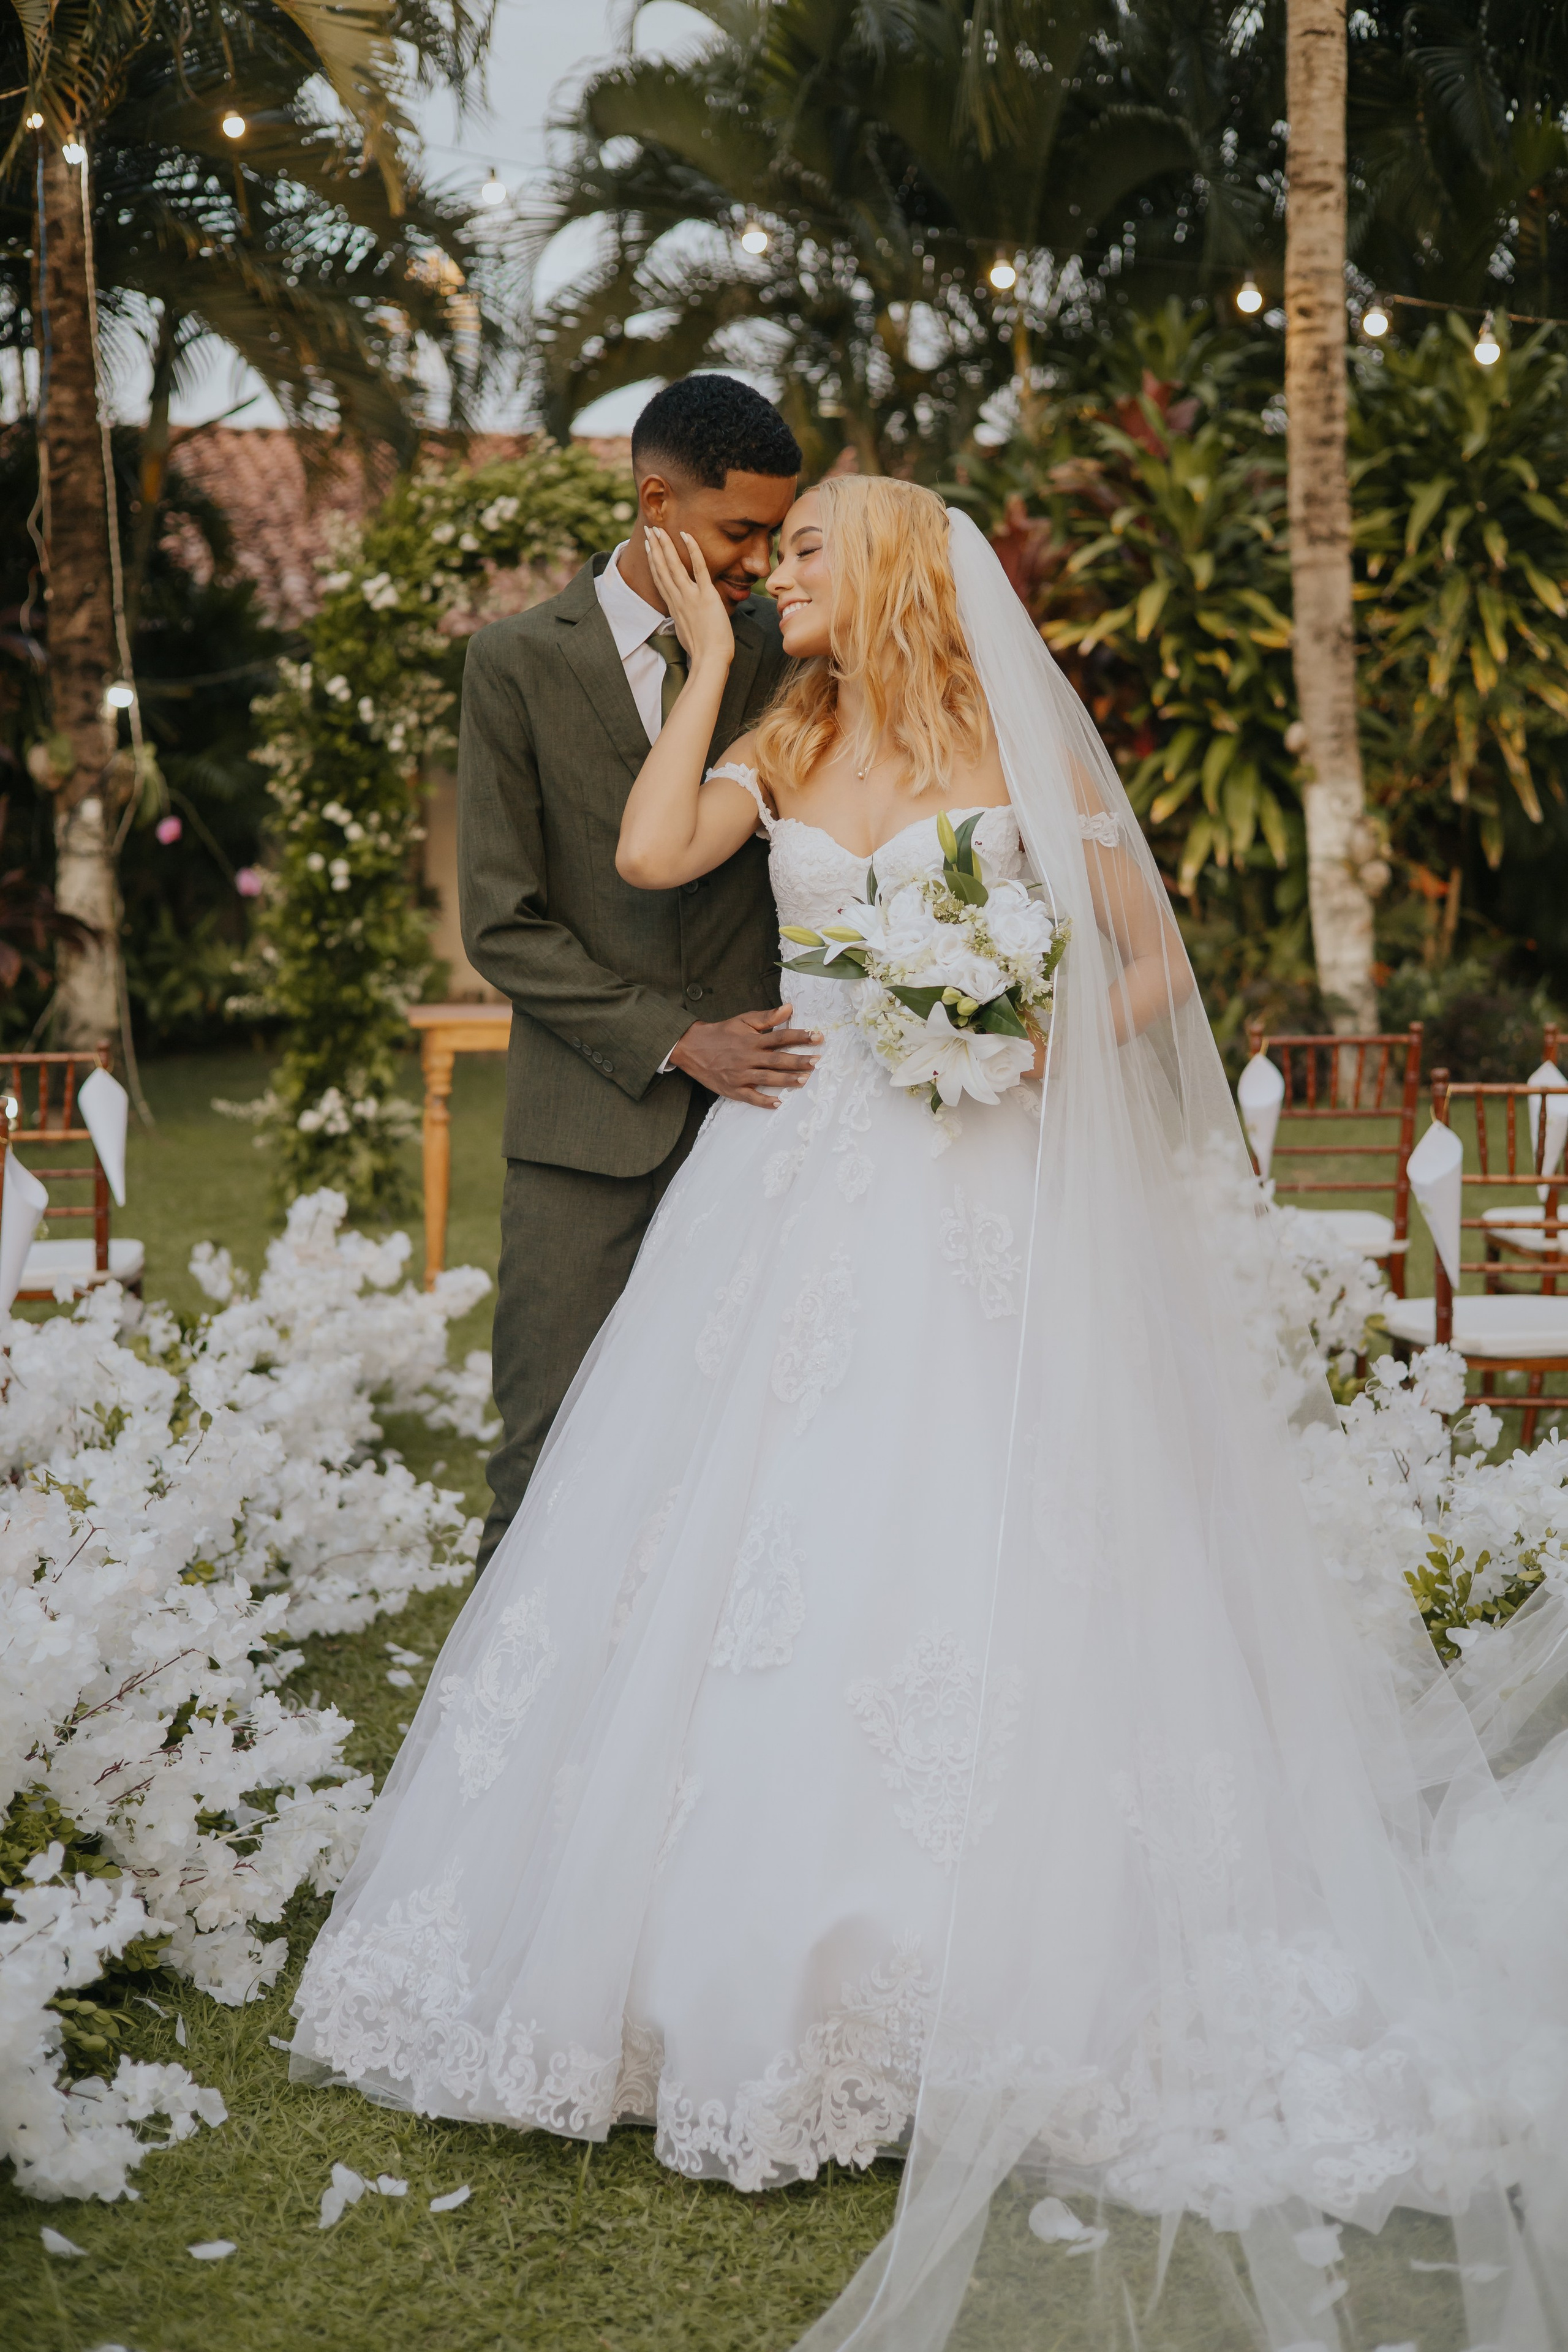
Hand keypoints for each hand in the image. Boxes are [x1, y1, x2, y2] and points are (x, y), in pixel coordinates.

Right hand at [645, 527, 736, 675]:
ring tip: (659, 530)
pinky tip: (686, 536)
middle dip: (655, 548)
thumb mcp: (687, 634)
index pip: (661, 580)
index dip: (654, 562)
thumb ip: (684, 622)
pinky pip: (698, 568)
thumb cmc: (703, 652)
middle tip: (649, 530)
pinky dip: (692, 550)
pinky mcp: (706, 595)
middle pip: (662, 569)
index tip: (650, 548)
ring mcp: (690, 596)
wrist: (711, 660)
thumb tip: (685, 621)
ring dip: (665, 546)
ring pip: (674, 566)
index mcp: (674, 607)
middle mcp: (678, 599)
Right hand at [670, 1005, 822, 1108]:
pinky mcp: (732, 1089)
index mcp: (751, 1040)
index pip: (780, 1037)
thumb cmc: (721, 1033)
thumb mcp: (742, 1021)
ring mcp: (740, 1075)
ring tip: (805, 1080)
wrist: (692, 1047)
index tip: (818, 1037)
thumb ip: (766, 1017)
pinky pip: (750, 1097)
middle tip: (817, 1061)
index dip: (800, 1036)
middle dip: (799, 1061)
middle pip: (777, 1059)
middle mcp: (747, 1057)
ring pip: (767, 1078)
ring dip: (787, 1080)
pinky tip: (778, 1103)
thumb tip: (789, 1008)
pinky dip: (764, 1101)